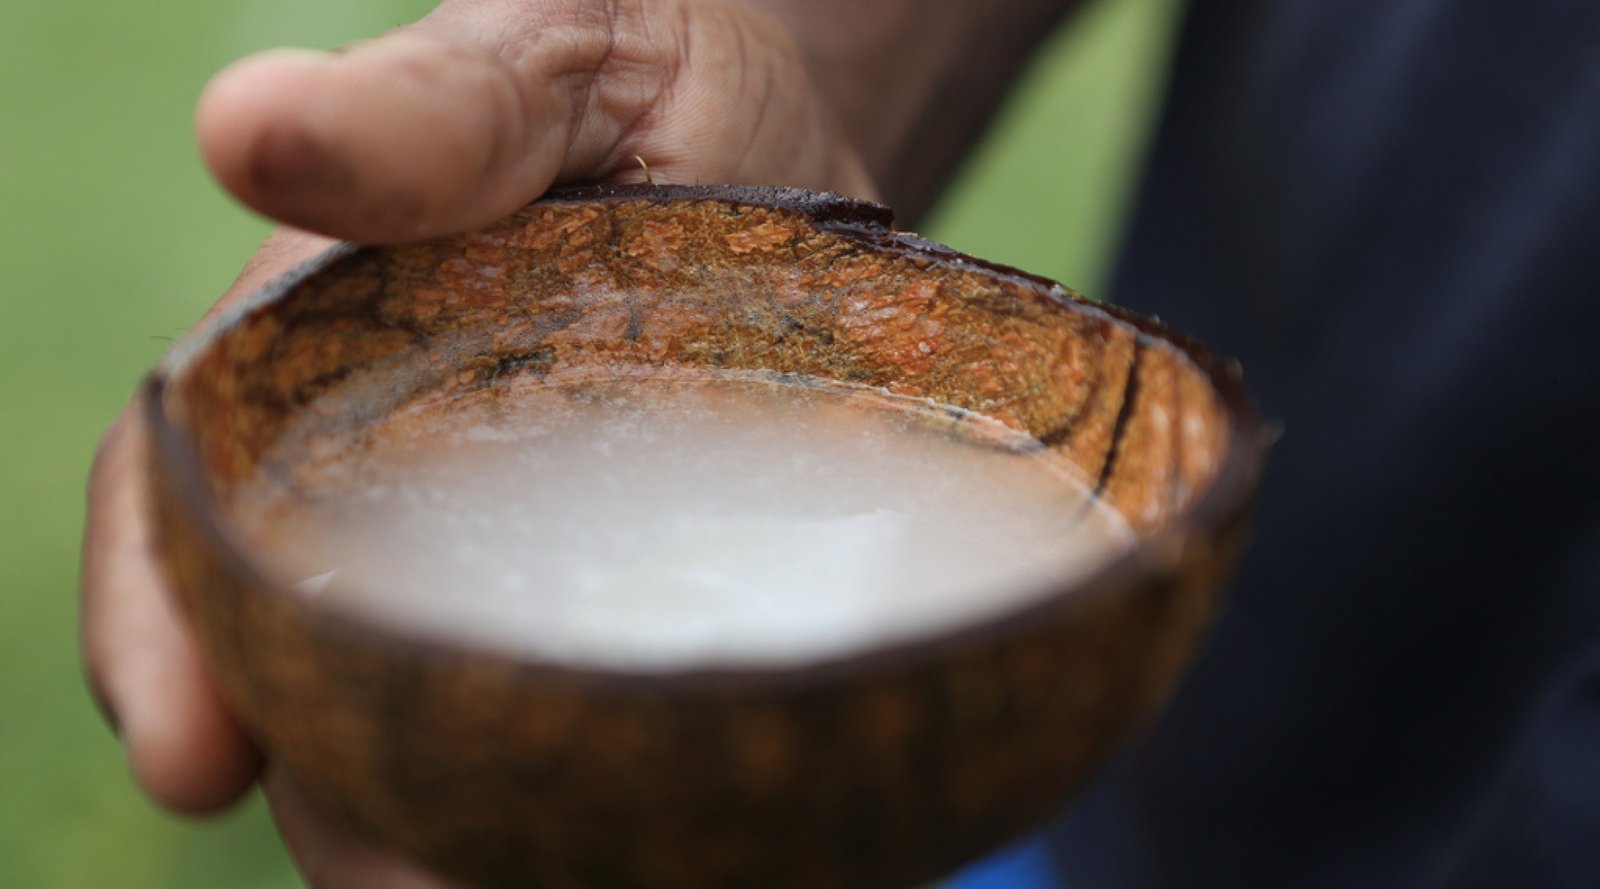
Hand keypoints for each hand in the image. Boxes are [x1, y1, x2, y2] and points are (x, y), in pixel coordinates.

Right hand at [82, 1, 872, 884]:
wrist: (800, 137)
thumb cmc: (646, 80)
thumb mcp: (547, 62)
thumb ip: (426, 110)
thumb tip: (245, 126)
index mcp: (321, 371)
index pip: (192, 519)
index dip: (171, 636)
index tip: (192, 754)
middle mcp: (401, 494)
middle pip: (321, 675)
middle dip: (342, 794)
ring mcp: (531, 567)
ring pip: (456, 735)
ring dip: (482, 828)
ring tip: (557, 883)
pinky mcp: (651, 607)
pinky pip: (608, 729)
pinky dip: (614, 801)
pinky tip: (685, 842)